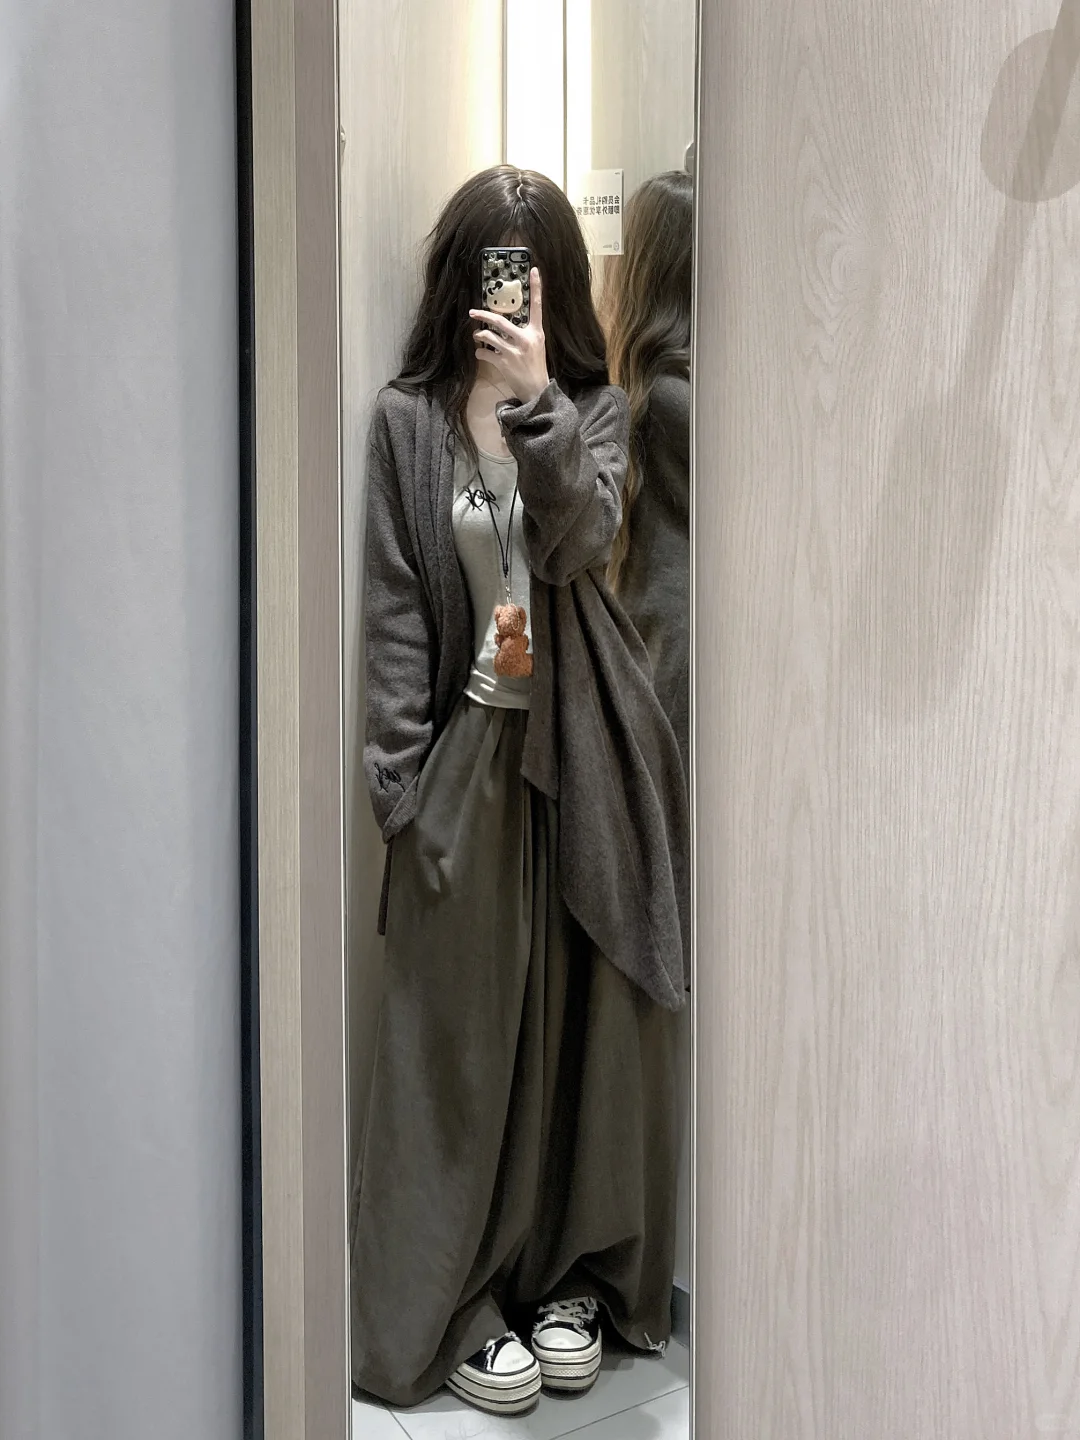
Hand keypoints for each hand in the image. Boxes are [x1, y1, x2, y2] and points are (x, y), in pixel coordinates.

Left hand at [470, 266, 549, 404]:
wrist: (537, 390)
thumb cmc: (536, 367)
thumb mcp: (537, 346)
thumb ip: (526, 333)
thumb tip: (505, 323)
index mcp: (537, 333)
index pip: (537, 306)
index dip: (536, 288)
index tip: (534, 270)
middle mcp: (526, 339)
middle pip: (500, 321)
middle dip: (483, 315)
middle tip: (473, 312)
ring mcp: (514, 352)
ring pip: (489, 337)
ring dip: (479, 336)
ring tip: (477, 336)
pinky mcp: (504, 364)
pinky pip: (485, 353)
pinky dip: (480, 352)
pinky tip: (480, 353)